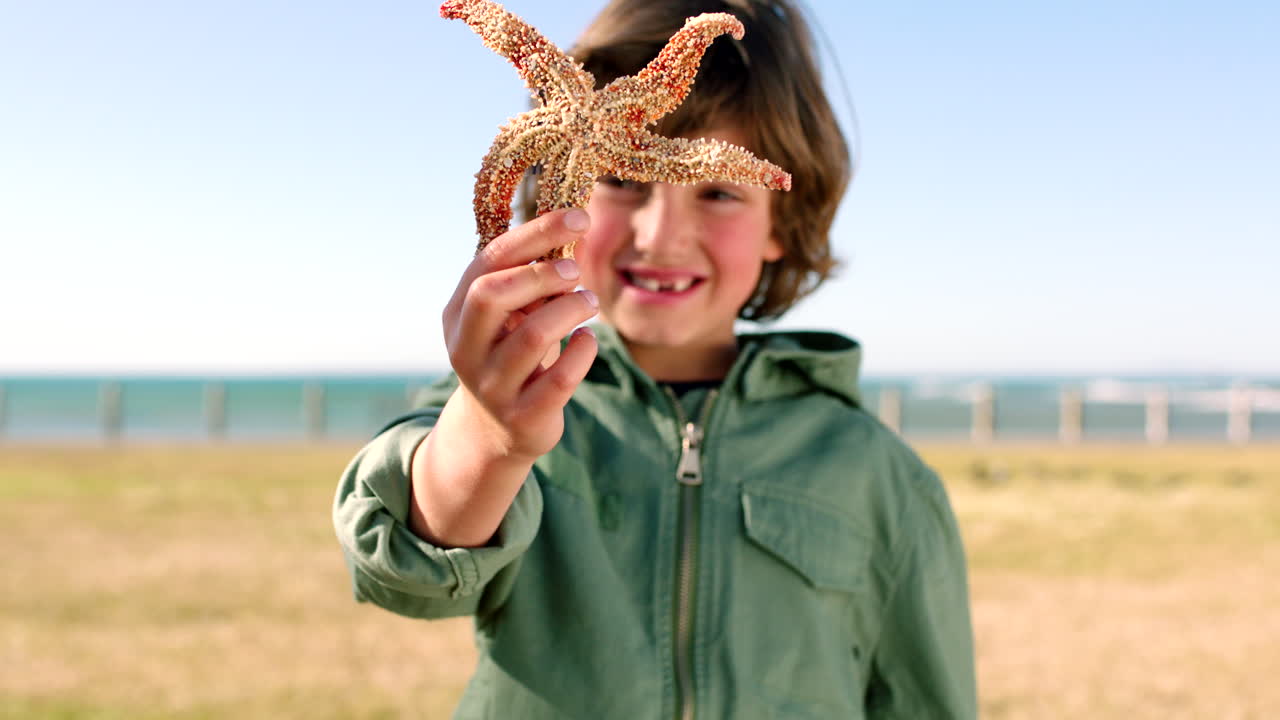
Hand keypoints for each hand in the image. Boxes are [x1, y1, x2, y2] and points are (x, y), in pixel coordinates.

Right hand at [441, 208, 598, 461]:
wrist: (497, 432)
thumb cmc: (511, 354)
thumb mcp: (509, 316)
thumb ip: (530, 278)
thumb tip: (574, 225)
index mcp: (458, 314)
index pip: (489, 262)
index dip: (535, 234)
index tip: (579, 217)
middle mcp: (466, 349)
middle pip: (491, 295)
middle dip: (541, 274)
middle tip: (575, 270)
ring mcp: (492, 385)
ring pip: (532, 335)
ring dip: (570, 309)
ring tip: (589, 302)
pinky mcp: (523, 416)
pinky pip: (560, 378)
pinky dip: (583, 351)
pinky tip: (588, 339)